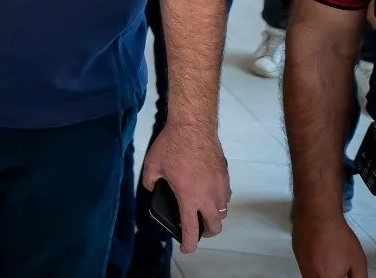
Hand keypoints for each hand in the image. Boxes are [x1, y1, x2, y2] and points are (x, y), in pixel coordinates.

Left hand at [141, 123, 229, 253]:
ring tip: (201, 210)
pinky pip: (225, 196)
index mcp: (189, 197)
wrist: (193, 126)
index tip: (187, 249)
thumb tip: (150, 190)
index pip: (191, 229)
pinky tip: (207, 192)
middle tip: (196, 229)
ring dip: (214, 216)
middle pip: (215, 226)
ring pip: (223, 211)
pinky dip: (218, 201)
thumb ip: (149, 182)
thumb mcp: (152, 165)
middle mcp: (208, 196)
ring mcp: (220, 186)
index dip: (189, 244)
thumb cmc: (171, 145)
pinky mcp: (226, 176)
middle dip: (206, 232)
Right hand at [292, 212, 369, 277]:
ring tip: (330, 262)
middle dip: (332, 275)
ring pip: (312, 277)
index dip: (341, 277)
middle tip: (339, 270)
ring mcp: (302, 266)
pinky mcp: (296, 256)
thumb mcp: (358, 261)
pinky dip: (314, 267)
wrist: (317, 215)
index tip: (344, 274)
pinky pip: (306, 268)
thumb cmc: (339, 238)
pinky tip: (321, 255)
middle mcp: (312, 276)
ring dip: (322, 274)